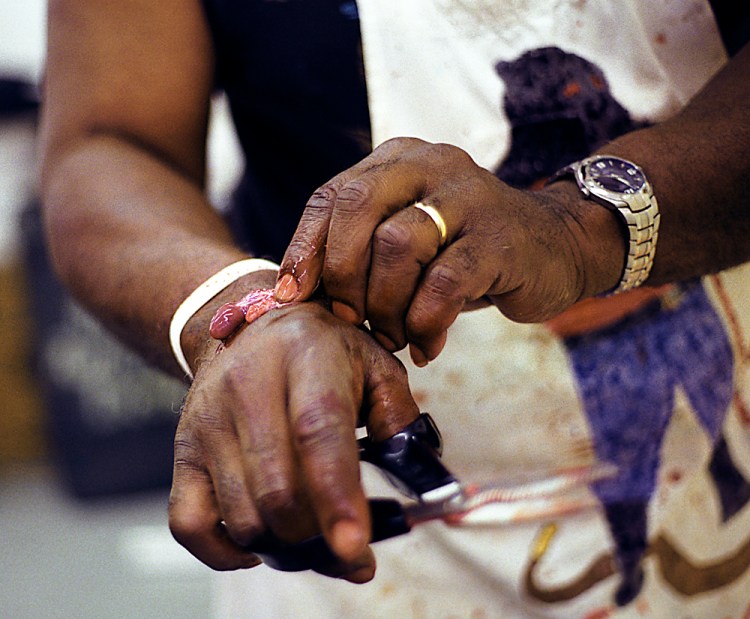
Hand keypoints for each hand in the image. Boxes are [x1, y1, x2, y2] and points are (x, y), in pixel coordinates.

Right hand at [168, 301, 418, 580]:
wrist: (253, 325)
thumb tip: (413, 478)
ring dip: (284, 549)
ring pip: (242, 516)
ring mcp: (208, 420)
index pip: (317, 431)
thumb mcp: (374, 364)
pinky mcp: (182, 448)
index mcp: (306, 356)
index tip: (355, 548)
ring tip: (313, 538)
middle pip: (277, 491)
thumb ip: (399, 416)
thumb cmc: (324, 351)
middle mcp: (247, 386)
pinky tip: (261, 539)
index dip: (336, 495)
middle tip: (350, 550)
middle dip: (319, 539)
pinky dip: (226, 550)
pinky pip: (190, 523)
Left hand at [275, 137, 621, 365]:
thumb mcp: (407, 242)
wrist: (555, 248)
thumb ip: (357, 254)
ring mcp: (469, 196)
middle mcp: (430, 165)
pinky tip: (427, 345)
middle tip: (349, 319)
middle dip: (340, 274)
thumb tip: (286, 298)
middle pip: (356, 209)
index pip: (331, 196)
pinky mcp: (499, 238)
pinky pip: (443, 284)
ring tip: (392, 334)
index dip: (304, 250)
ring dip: (383, 304)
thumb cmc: (463, 253)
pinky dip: (424, 323)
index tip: (291, 297)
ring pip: (398, 246)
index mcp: (398, 161)